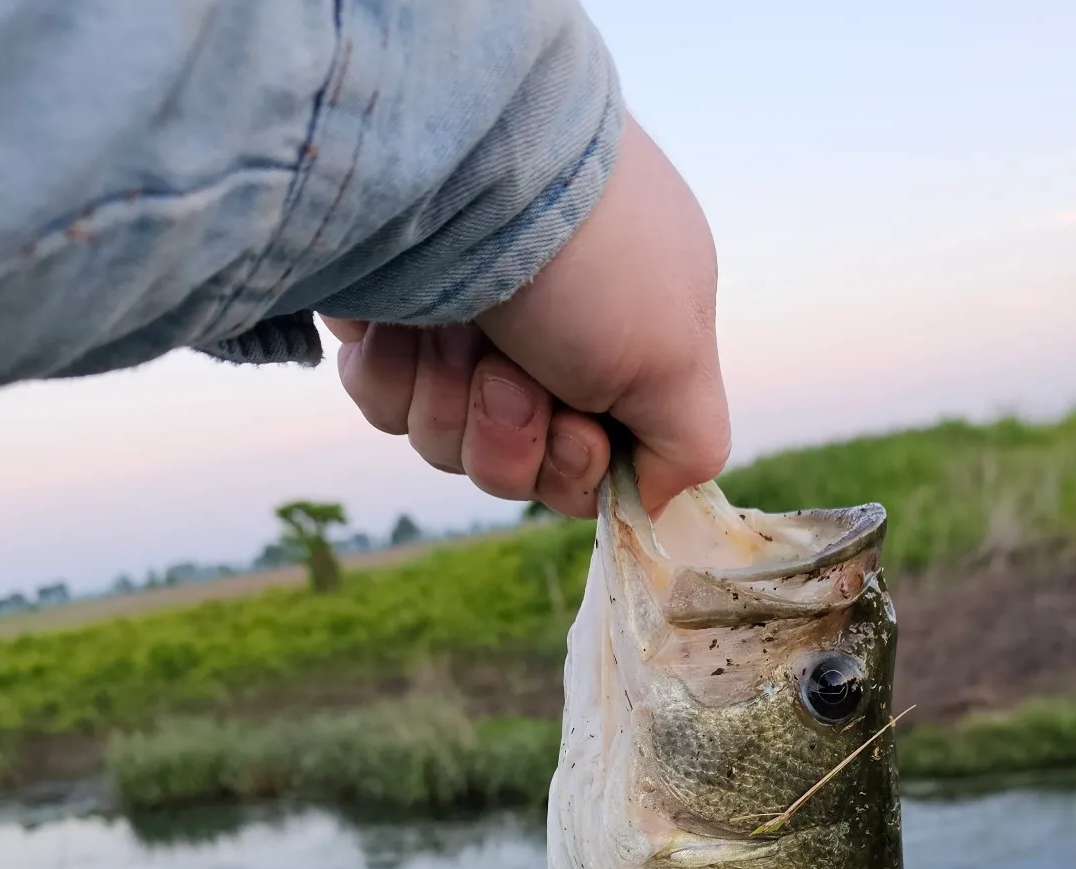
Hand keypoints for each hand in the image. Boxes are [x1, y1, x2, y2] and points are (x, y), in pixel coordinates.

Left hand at [322, 117, 729, 518]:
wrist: (471, 160)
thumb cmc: (595, 261)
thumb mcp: (680, 362)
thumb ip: (691, 447)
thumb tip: (651, 501)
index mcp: (620, 345)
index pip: (588, 465)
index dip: (574, 467)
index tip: (576, 425)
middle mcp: (542, 338)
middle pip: (512, 467)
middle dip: (509, 436)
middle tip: (510, 375)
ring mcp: (460, 329)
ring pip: (444, 444)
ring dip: (453, 405)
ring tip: (464, 335)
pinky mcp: (384, 318)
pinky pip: (384, 403)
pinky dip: (395, 376)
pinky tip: (408, 326)